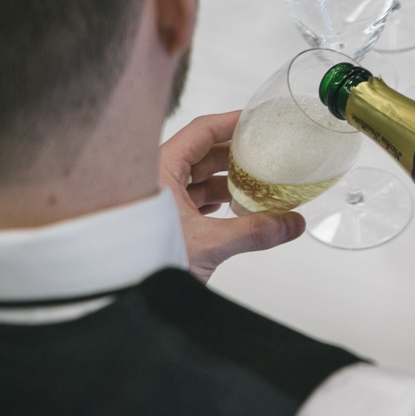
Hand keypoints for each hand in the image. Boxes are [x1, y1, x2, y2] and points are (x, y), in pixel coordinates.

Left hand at [160, 111, 303, 281]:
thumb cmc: (145, 263)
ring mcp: (161, 200)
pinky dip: (219, 200)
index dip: (231, 122)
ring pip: (200, 179)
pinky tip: (238, 207)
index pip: (201, 131)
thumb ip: (254, 232)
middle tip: (264, 151)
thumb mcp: (208, 243)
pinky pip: (196, 199)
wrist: (123, 295)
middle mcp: (159, 180)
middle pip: (203, 153)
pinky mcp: (165, 220)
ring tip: (258, 181)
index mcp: (162, 170)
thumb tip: (291, 223)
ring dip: (229, 180)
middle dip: (236, 154)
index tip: (256, 120)